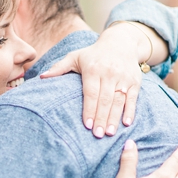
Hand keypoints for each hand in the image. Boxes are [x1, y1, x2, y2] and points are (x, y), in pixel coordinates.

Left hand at [41, 23, 146, 137]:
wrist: (121, 43)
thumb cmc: (93, 54)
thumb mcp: (75, 57)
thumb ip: (59, 67)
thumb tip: (42, 76)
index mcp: (93, 70)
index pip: (91, 93)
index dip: (89, 109)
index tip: (87, 125)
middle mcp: (110, 74)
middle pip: (105, 99)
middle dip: (101, 118)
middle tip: (97, 135)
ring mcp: (124, 78)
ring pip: (119, 100)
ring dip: (114, 118)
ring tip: (109, 133)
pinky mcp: (135, 81)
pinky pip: (133, 98)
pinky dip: (130, 111)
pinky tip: (126, 123)